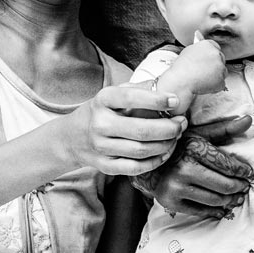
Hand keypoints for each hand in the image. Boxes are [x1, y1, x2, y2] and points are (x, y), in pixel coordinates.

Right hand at [61, 82, 185, 175]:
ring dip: (166, 145)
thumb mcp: (113, 94)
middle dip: (169, 128)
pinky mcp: (104, 165)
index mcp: (102, 100)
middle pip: (141, 130)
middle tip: (181, 124)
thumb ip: (137, 89)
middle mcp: (99, 123)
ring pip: (141, 151)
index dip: (156, 100)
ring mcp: (100, 147)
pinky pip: (135, 168)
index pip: (131, 98)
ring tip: (176, 137)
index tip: (175, 100)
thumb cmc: (101, 111)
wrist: (71, 137)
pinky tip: (165, 152)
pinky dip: (155, 162)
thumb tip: (165, 84)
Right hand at [139, 128, 253, 219]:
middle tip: (245, 188)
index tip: (249, 174)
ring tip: (237, 198)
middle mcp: (184, 168)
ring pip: (214, 200)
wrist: (148, 163)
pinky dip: (214, 212)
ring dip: (230, 201)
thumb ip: (224, 129)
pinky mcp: (170, 202)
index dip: (243, 171)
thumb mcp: (199, 135)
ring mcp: (176, 187)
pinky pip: (200, 211)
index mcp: (193, 148)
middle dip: (239, 188)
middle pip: (224, 185)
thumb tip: (249, 119)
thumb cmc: (179, 148)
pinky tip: (222, 209)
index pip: (228, 165)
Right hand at [155, 35, 227, 103]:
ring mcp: (220, 67)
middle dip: (214, 65)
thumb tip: (198, 34)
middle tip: (202, 71)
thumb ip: (197, 44)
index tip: (207, 61)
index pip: (215, 47)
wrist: (180, 81)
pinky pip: (221, 83)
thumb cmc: (180, 68)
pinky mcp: (221, 80)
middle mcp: (216, 54)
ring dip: (216, 75)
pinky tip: (204, 85)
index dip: (210, 55)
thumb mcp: (188, 50)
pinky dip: (215, 86)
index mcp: (208, 45)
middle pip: (220, 59)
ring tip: (202, 78)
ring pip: (222, 71)